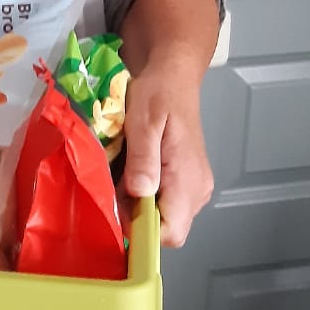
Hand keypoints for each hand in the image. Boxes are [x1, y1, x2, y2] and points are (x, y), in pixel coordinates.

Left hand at [120, 60, 212, 247]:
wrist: (172, 76)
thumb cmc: (159, 94)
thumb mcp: (143, 123)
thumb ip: (143, 160)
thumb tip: (139, 193)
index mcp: (188, 180)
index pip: (171, 232)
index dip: (142, 233)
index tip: (116, 215)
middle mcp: (196, 190)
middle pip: (165, 230)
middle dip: (135, 219)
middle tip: (113, 190)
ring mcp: (192, 187)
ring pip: (162, 218)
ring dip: (136, 206)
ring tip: (119, 177)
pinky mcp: (184, 181)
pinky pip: (163, 202)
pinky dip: (142, 195)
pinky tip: (128, 174)